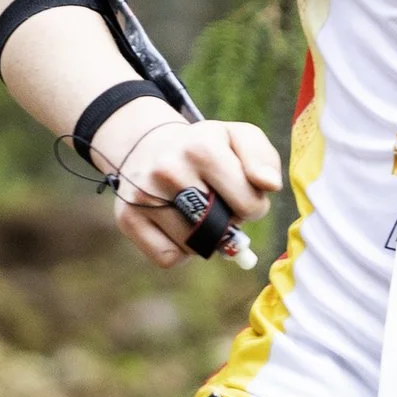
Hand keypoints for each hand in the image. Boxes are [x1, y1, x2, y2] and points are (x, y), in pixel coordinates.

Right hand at [104, 116, 281, 268]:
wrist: (150, 146)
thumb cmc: (205, 148)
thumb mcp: (238, 138)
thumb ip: (263, 158)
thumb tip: (269, 185)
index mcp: (202, 147)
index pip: (248, 205)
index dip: (253, 206)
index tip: (240, 194)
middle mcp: (168, 170)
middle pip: (221, 230)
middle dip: (228, 224)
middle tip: (217, 203)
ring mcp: (143, 195)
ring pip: (194, 247)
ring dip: (204, 239)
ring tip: (195, 211)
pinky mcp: (127, 218)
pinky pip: (168, 258)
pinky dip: (179, 251)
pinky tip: (177, 225)